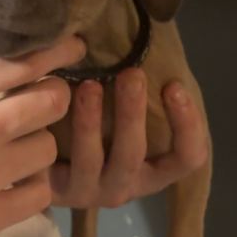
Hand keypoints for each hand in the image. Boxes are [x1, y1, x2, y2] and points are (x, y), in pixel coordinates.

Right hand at [0, 34, 84, 236]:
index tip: (73, 46)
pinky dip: (34, 184)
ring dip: (39, 142)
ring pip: (48, 148)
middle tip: (46, 97)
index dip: (57, 51)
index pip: (22, 61)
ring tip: (20, 142)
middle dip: (53, 94)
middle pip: (50, 102)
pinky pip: (39, 195)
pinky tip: (16, 178)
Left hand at [49, 68, 207, 208]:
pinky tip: (50, 106)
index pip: (187, 158)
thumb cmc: (99, 132)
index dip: (188, 126)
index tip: (174, 86)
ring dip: (90, 121)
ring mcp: (88, 192)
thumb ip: (140, 97)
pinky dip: (54, 132)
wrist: (48, 164)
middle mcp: (124, 187)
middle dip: (133, 113)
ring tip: (88, 86)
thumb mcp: (126, 119)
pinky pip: (54, 163)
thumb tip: (147, 45)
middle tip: (131, 74)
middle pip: (133, 155)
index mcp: (152, 172)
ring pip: (91, 160)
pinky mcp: (54, 191)